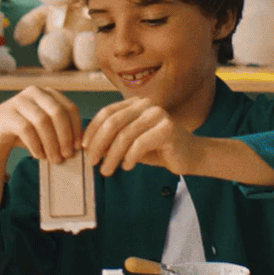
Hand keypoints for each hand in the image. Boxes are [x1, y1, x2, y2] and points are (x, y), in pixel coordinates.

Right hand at [0, 85, 81, 163]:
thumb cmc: (26, 131)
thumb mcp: (46, 127)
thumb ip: (61, 129)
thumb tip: (79, 145)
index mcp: (48, 93)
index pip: (69, 108)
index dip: (76, 128)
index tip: (78, 147)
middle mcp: (34, 92)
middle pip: (57, 112)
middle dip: (65, 136)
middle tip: (67, 155)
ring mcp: (19, 101)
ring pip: (42, 121)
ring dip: (51, 143)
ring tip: (54, 159)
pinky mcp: (7, 113)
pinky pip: (26, 129)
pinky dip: (36, 145)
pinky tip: (39, 155)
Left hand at [83, 97, 202, 176]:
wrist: (190, 155)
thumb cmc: (158, 149)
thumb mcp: (130, 144)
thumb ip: (111, 141)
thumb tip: (87, 145)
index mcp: (136, 104)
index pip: (107, 112)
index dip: (92, 130)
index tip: (83, 147)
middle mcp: (146, 105)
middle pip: (113, 122)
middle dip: (98, 144)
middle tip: (92, 162)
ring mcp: (158, 115)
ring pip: (125, 135)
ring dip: (112, 156)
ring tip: (107, 170)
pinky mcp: (167, 129)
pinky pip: (140, 144)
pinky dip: (129, 157)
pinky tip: (127, 166)